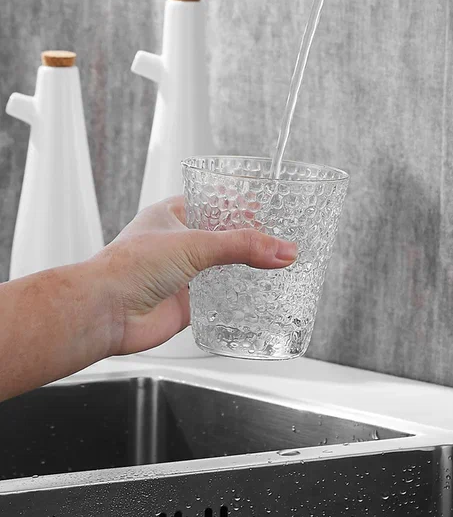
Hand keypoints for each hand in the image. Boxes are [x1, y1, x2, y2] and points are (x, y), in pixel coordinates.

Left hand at [93, 196, 297, 354]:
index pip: (214, 202)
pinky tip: (258, 294)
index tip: (269, 208)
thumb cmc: (128, 268)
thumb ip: (242, 246)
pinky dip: (238, 296)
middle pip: (223, 236)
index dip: (241, 204)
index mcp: (172, 215)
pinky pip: (220, 297)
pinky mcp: (188, 302)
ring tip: (278, 263)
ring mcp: (183, 273)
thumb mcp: (195, 244)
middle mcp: (178, 243)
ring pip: (223, 267)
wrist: (105, 313)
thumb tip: (283, 250)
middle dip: (249, 239)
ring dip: (245, 268)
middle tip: (280, 237)